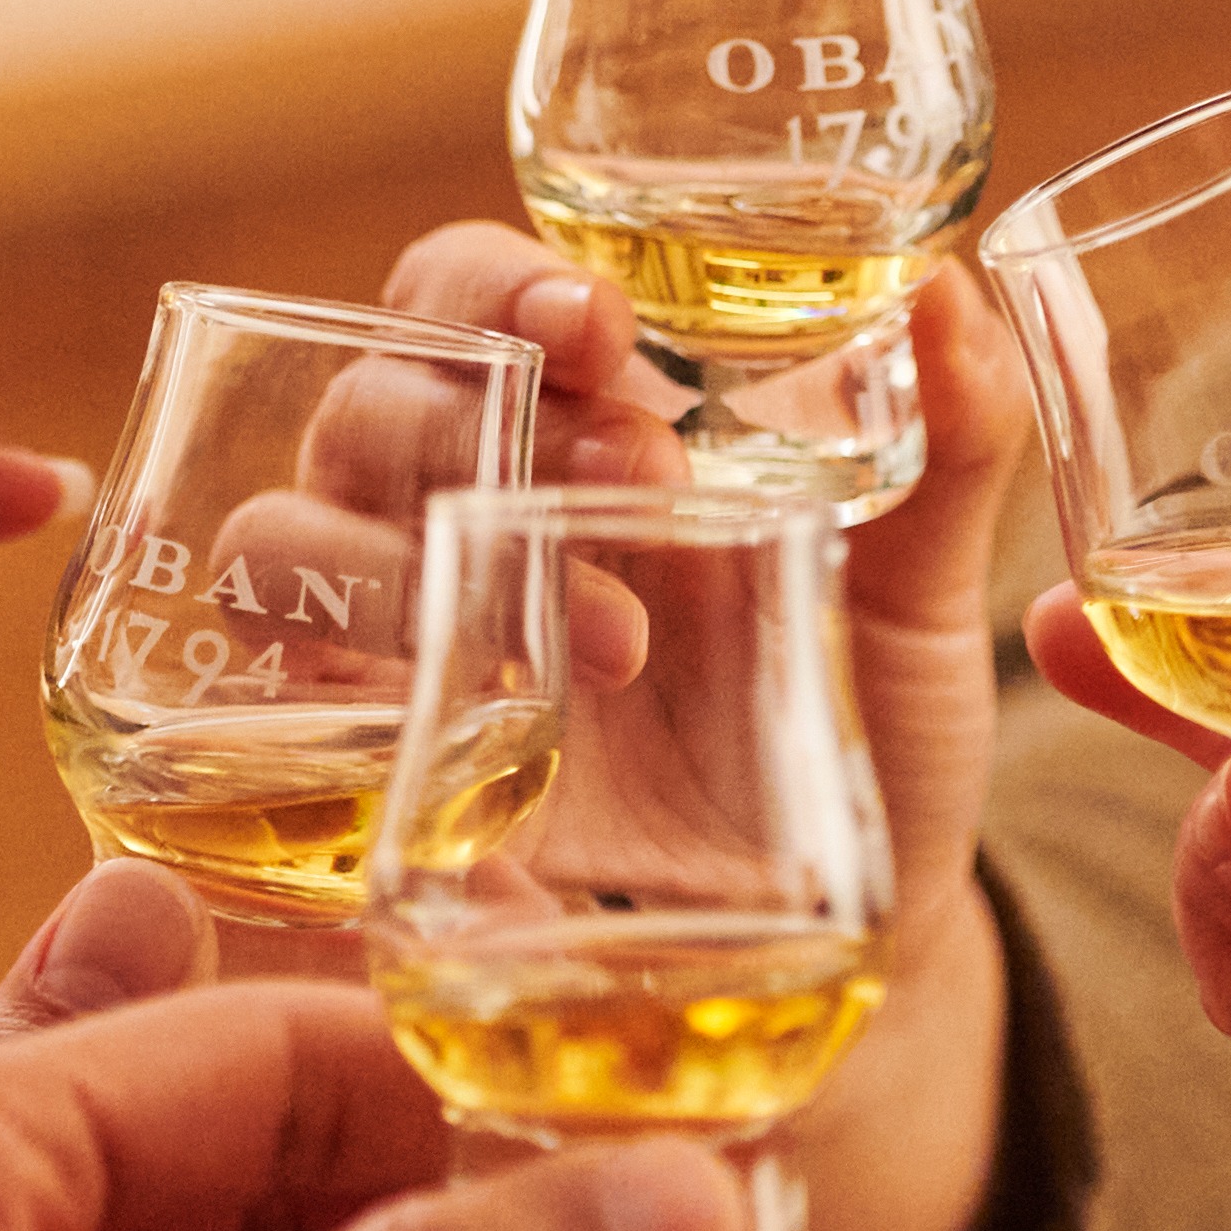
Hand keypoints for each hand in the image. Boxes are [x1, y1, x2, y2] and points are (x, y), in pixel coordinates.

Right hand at [377, 222, 1041, 1230]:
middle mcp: (455, 505)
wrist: (848, 946)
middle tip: (642, 479)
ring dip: (399, 556)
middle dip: (478, 416)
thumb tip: (956, 286)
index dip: (494, 284)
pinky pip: (273, 710)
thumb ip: (954, 444)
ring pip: (278, 536)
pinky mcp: (367, 774)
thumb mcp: (923, 592)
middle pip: (364, 396)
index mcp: (568, 421)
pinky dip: (345, 703)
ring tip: (611, 641)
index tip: (600, 325)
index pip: (460, 291)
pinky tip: (484, 741)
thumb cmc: (864, 722)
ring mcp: (398, 638)